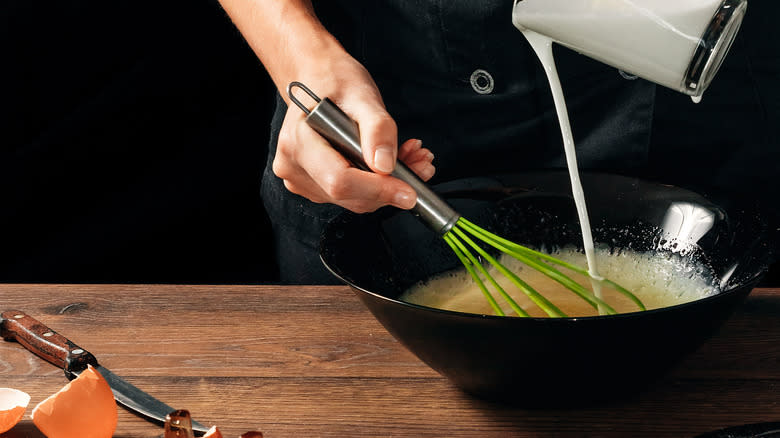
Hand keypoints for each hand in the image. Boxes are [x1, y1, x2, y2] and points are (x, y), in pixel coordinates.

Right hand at [273, 56, 434, 212]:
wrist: (319, 79)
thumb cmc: (335, 81)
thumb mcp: (362, 95)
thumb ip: (377, 129)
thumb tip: (385, 166)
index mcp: (297, 142)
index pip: (339, 180)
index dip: (378, 189)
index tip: (410, 191)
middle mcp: (294, 167)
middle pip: (349, 196)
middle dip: (390, 187)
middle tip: (422, 164)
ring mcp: (302, 181)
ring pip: (355, 200)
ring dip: (389, 185)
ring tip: (411, 156)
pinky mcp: (315, 187)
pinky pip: (353, 196)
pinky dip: (379, 184)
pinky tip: (392, 161)